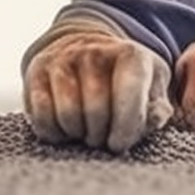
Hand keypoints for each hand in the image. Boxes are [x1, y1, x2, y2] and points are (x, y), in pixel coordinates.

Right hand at [23, 31, 173, 152]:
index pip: (129, 94)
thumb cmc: (124, 81)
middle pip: (96, 110)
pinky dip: (54, 132)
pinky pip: (41, 115)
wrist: (85, 52)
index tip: (120, 144)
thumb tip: (153, 120)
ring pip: (68, 114)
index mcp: (130, 54)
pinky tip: (65, 129)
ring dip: (78, 134)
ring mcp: (63, 59)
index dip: (126, 128)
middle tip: (102, 138)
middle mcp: (94, 51)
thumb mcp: (151, 89)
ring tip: (86, 131)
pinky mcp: (37, 71)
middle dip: (100, 135)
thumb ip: (157, 109)